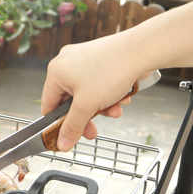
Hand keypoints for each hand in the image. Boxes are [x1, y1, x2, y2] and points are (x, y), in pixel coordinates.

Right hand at [41, 35, 144, 150]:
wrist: (144, 48)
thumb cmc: (112, 70)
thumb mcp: (87, 106)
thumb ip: (72, 127)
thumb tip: (62, 144)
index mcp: (56, 72)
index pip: (49, 106)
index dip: (59, 125)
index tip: (69, 136)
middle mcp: (66, 62)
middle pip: (70, 102)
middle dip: (86, 116)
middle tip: (93, 131)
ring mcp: (83, 58)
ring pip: (86, 94)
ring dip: (100, 107)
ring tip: (114, 110)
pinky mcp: (99, 57)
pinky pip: (97, 83)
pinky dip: (107, 94)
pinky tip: (120, 97)